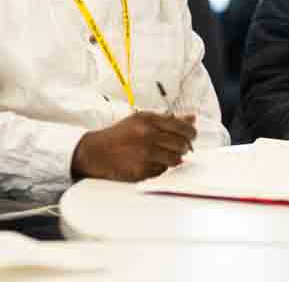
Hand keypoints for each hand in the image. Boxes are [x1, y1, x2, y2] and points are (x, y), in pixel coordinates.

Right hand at [71, 111, 196, 181]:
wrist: (96, 152)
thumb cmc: (119, 135)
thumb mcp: (140, 120)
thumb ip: (167, 119)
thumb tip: (191, 118)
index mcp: (148, 120)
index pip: (181, 126)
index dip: (191, 132)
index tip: (192, 135)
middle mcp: (147, 136)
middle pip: (181, 144)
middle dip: (184, 146)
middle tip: (181, 146)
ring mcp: (145, 154)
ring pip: (175, 159)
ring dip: (174, 158)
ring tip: (165, 154)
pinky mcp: (142, 171)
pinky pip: (163, 171)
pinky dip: (161, 167)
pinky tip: (151, 162)